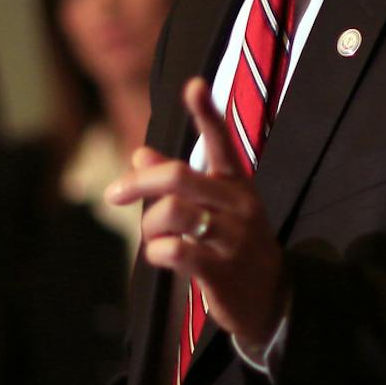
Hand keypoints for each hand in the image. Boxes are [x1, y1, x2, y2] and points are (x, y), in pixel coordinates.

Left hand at [108, 76, 287, 348]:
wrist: (271, 299)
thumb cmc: (234, 243)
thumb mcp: (215, 207)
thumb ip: (178, 181)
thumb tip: (139, 153)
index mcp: (237, 183)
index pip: (222, 142)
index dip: (206, 113)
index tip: (193, 85)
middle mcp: (238, 204)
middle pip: (180, 177)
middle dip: (138, 183)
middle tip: (114, 194)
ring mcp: (232, 238)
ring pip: (173, 213)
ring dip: (150, 225)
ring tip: (154, 237)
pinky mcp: (221, 271)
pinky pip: (174, 251)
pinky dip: (157, 252)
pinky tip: (163, 257)